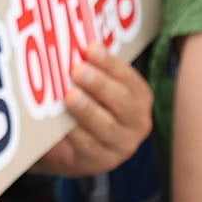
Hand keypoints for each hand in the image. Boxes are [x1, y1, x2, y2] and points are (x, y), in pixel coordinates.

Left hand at [38, 51, 153, 176]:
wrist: (74, 147)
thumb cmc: (88, 105)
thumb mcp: (95, 87)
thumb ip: (91, 67)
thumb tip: (73, 39)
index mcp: (140, 98)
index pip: (129, 78)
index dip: (110, 63)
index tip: (90, 48)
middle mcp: (137, 123)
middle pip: (123, 103)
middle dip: (99, 85)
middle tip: (77, 70)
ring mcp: (121, 146)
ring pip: (106, 127)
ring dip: (87, 110)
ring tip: (69, 96)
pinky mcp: (101, 162)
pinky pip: (88, 147)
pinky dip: (74, 134)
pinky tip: (61, 122)